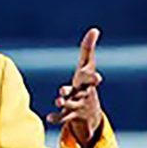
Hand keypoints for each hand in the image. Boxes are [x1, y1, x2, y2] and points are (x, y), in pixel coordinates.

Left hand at [46, 28, 103, 147]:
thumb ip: (88, 48)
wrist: (91, 114)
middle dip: (80, 92)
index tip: (98, 78)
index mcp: (88, 83)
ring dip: (64, 102)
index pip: (92, 79)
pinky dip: (56, 118)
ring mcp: (77, 105)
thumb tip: (95, 29)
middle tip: (71, 88)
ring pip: (71, 105)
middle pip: (84, 93)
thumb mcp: (87, 67)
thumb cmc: (86, 84)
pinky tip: (48, 118)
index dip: (94, 79)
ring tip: (58, 100)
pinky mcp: (69, 115)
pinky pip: (62, 118)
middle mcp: (84, 94)